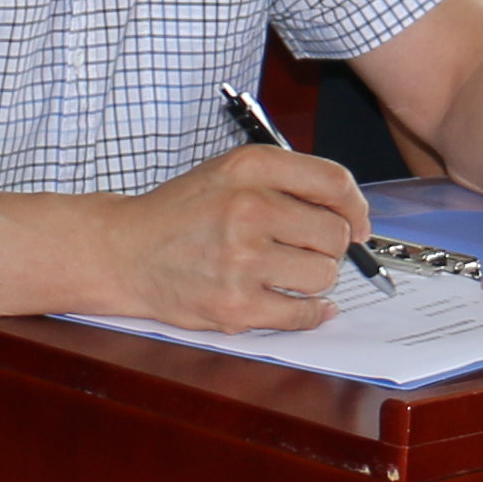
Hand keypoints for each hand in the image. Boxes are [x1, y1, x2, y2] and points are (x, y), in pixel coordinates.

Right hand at [110, 145, 367, 333]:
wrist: (125, 251)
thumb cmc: (183, 213)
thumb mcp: (231, 173)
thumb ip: (288, 181)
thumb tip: (352, 215)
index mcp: (250, 168)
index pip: (334, 182)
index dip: (356, 207)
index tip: (357, 222)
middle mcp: (247, 209)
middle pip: (335, 234)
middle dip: (329, 246)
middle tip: (306, 250)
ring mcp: (241, 260)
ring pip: (323, 275)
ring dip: (314, 279)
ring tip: (285, 272)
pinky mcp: (235, 306)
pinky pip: (302, 313)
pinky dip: (309, 312)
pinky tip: (299, 303)